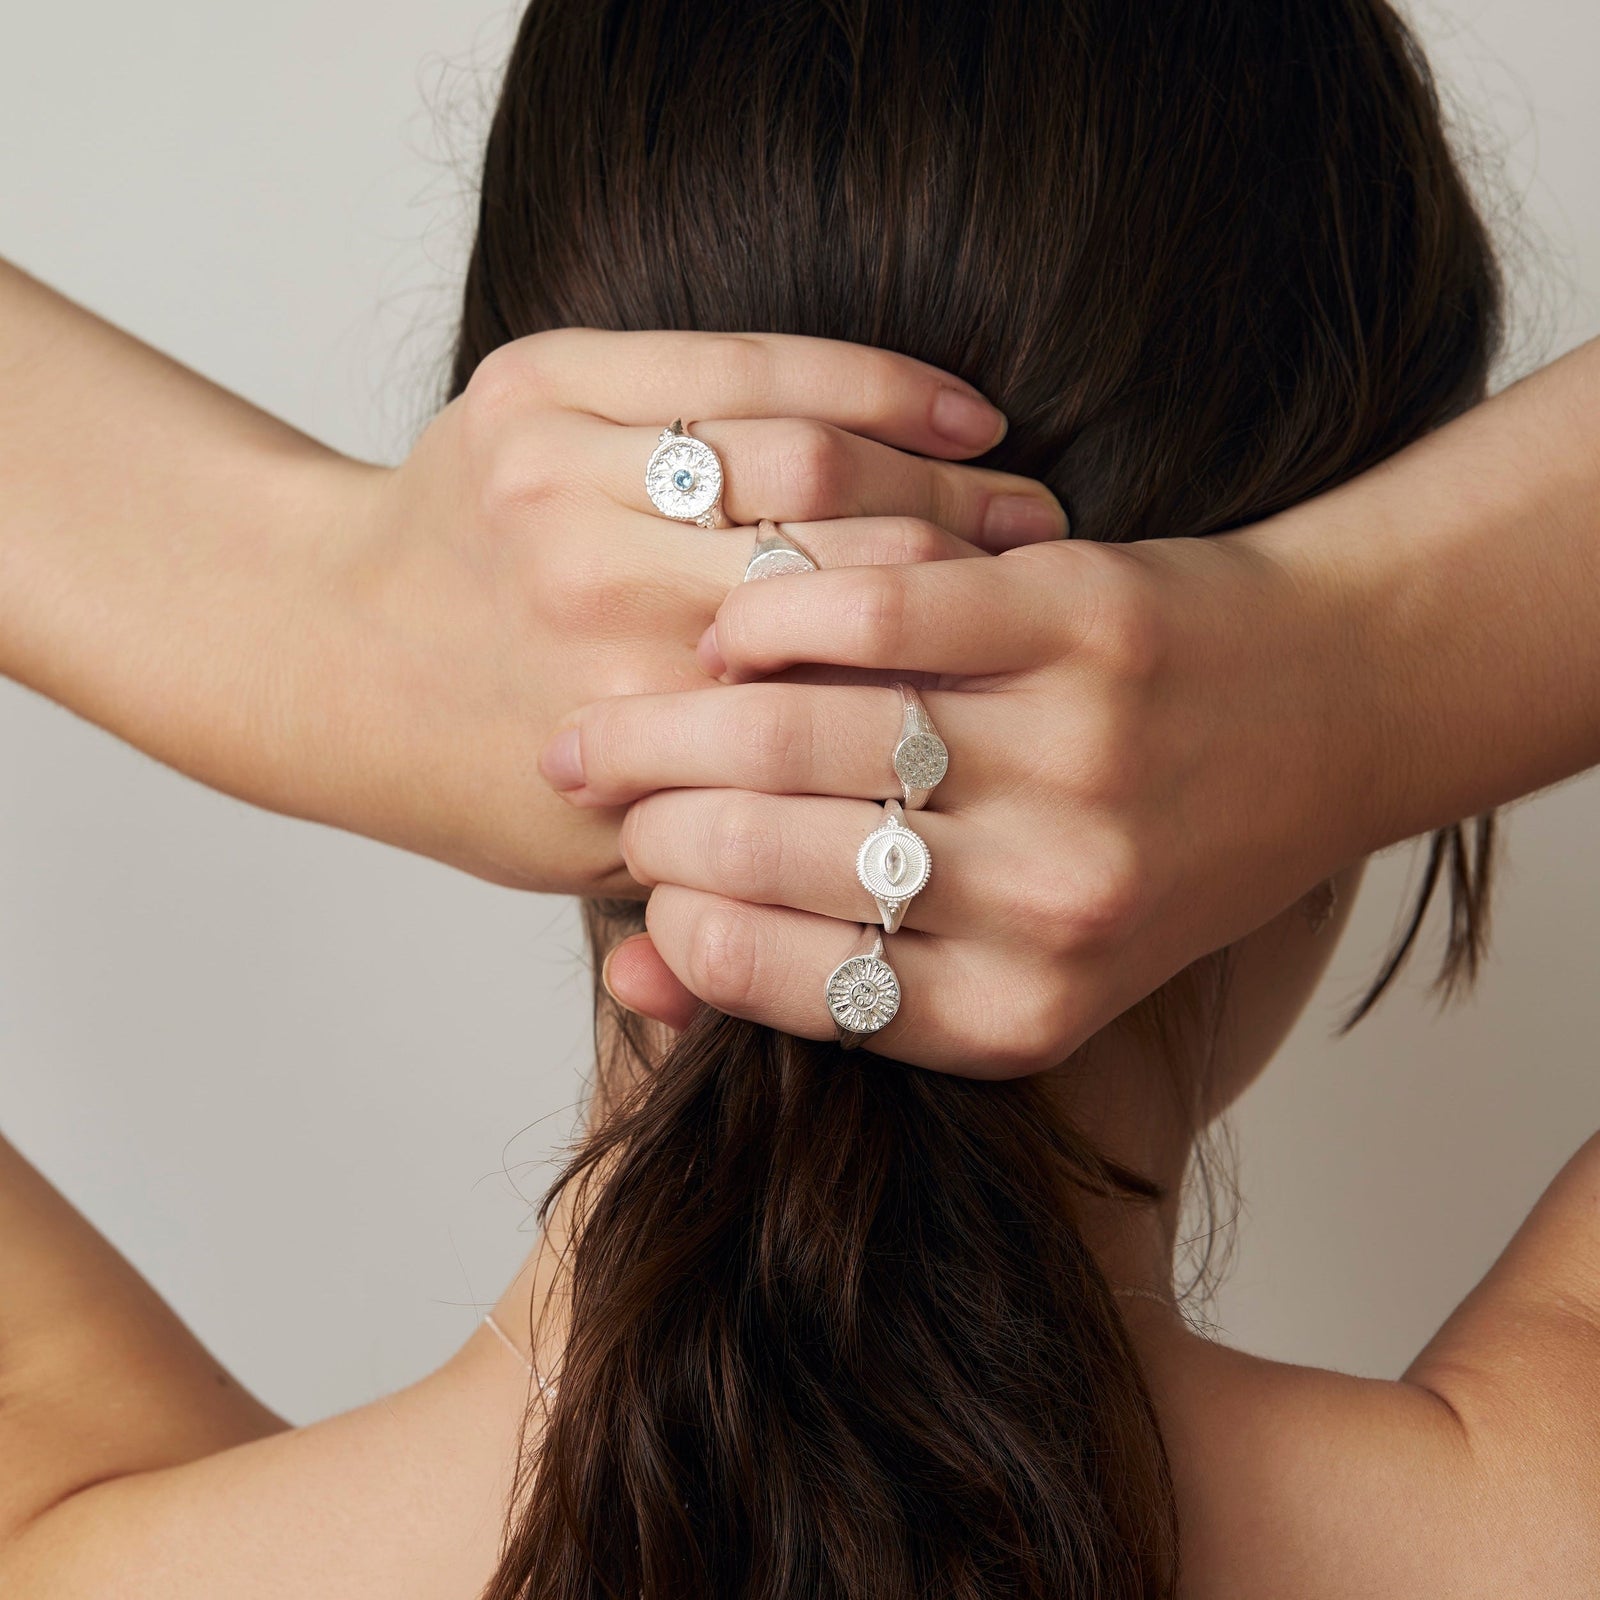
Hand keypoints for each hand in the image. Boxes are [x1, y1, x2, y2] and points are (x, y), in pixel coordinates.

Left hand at [86, 329, 1062, 893]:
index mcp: (628, 741)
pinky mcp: (541, 385)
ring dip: (943, 472)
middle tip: (1054, 572)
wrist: (319, 642)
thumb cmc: (471, 770)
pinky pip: (751, 360)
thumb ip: (719, 904)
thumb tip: (862, 949)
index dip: (960, 688)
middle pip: (850, 572)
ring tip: (1017, 495)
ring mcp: (558, 486)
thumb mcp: (585, 873)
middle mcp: (597, 608)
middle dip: (978, 565)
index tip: (1034, 693)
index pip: (848, 704)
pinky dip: (872, 381)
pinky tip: (955, 409)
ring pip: (814, 460)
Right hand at [542, 530, 1371, 1072]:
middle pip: (762, 848)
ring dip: (679, 712)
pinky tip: (738, 623)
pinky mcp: (1085, 621)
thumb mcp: (1010, 962)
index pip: (769, 976)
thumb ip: (829, 984)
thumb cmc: (1144, 850)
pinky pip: (872, 612)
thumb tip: (637, 982)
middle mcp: (1050, 900)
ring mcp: (1074, 756)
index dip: (668, 914)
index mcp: (1019, 1009)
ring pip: (797, 727)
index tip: (632, 861)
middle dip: (646, 806)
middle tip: (598, 765)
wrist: (1322, 712)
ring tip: (630, 701)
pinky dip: (778, 610)